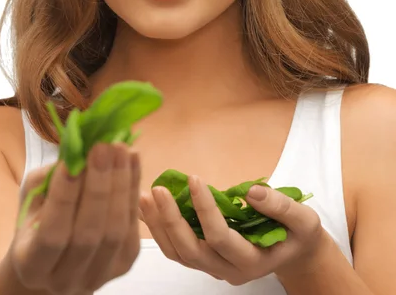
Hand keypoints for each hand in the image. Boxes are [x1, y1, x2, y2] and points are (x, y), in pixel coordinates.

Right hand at [10, 142, 140, 293]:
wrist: (57, 256)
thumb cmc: (39, 218)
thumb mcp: (33, 197)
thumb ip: (51, 178)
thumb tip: (80, 149)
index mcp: (31, 266)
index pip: (51, 234)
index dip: (63, 197)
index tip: (71, 161)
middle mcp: (65, 280)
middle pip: (88, 233)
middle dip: (98, 186)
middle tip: (103, 147)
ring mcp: (98, 275)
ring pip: (115, 230)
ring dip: (121, 184)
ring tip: (121, 148)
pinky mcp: (124, 263)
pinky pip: (132, 225)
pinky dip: (133, 189)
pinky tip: (132, 159)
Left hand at [139, 175, 331, 285]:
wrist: (294, 252)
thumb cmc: (298, 233)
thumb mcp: (303, 219)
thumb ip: (280, 207)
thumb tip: (252, 192)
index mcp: (253, 262)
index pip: (221, 238)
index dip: (205, 209)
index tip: (195, 179)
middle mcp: (229, 271)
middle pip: (191, 251)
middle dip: (171, 220)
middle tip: (157, 190)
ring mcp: (214, 268)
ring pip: (178, 254)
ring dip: (159, 226)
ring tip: (145, 196)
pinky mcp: (205, 259)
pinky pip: (177, 250)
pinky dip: (160, 230)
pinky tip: (149, 208)